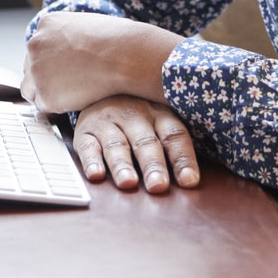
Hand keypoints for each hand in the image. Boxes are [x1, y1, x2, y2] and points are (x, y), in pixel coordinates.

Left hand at [21, 12, 182, 113]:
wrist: (124, 56)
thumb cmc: (118, 41)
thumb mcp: (88, 25)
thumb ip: (70, 36)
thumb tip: (72, 50)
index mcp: (46, 24)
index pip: (37, 47)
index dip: (50, 61)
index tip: (63, 69)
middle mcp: (35, 44)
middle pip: (31, 67)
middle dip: (46, 76)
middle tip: (68, 84)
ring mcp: (37, 70)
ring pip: (31, 88)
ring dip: (47, 92)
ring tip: (72, 93)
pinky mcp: (45, 95)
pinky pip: (44, 106)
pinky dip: (57, 106)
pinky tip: (76, 99)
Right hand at [74, 96, 199, 192]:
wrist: (99, 91)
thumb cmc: (137, 118)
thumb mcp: (158, 122)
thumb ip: (174, 146)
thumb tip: (193, 181)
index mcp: (158, 113)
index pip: (174, 135)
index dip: (182, 158)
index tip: (189, 181)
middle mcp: (133, 114)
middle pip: (146, 141)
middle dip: (153, 164)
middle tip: (158, 186)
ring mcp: (107, 121)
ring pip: (116, 144)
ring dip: (123, 164)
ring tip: (128, 183)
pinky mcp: (85, 131)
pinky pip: (87, 146)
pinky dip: (91, 161)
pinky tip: (96, 175)